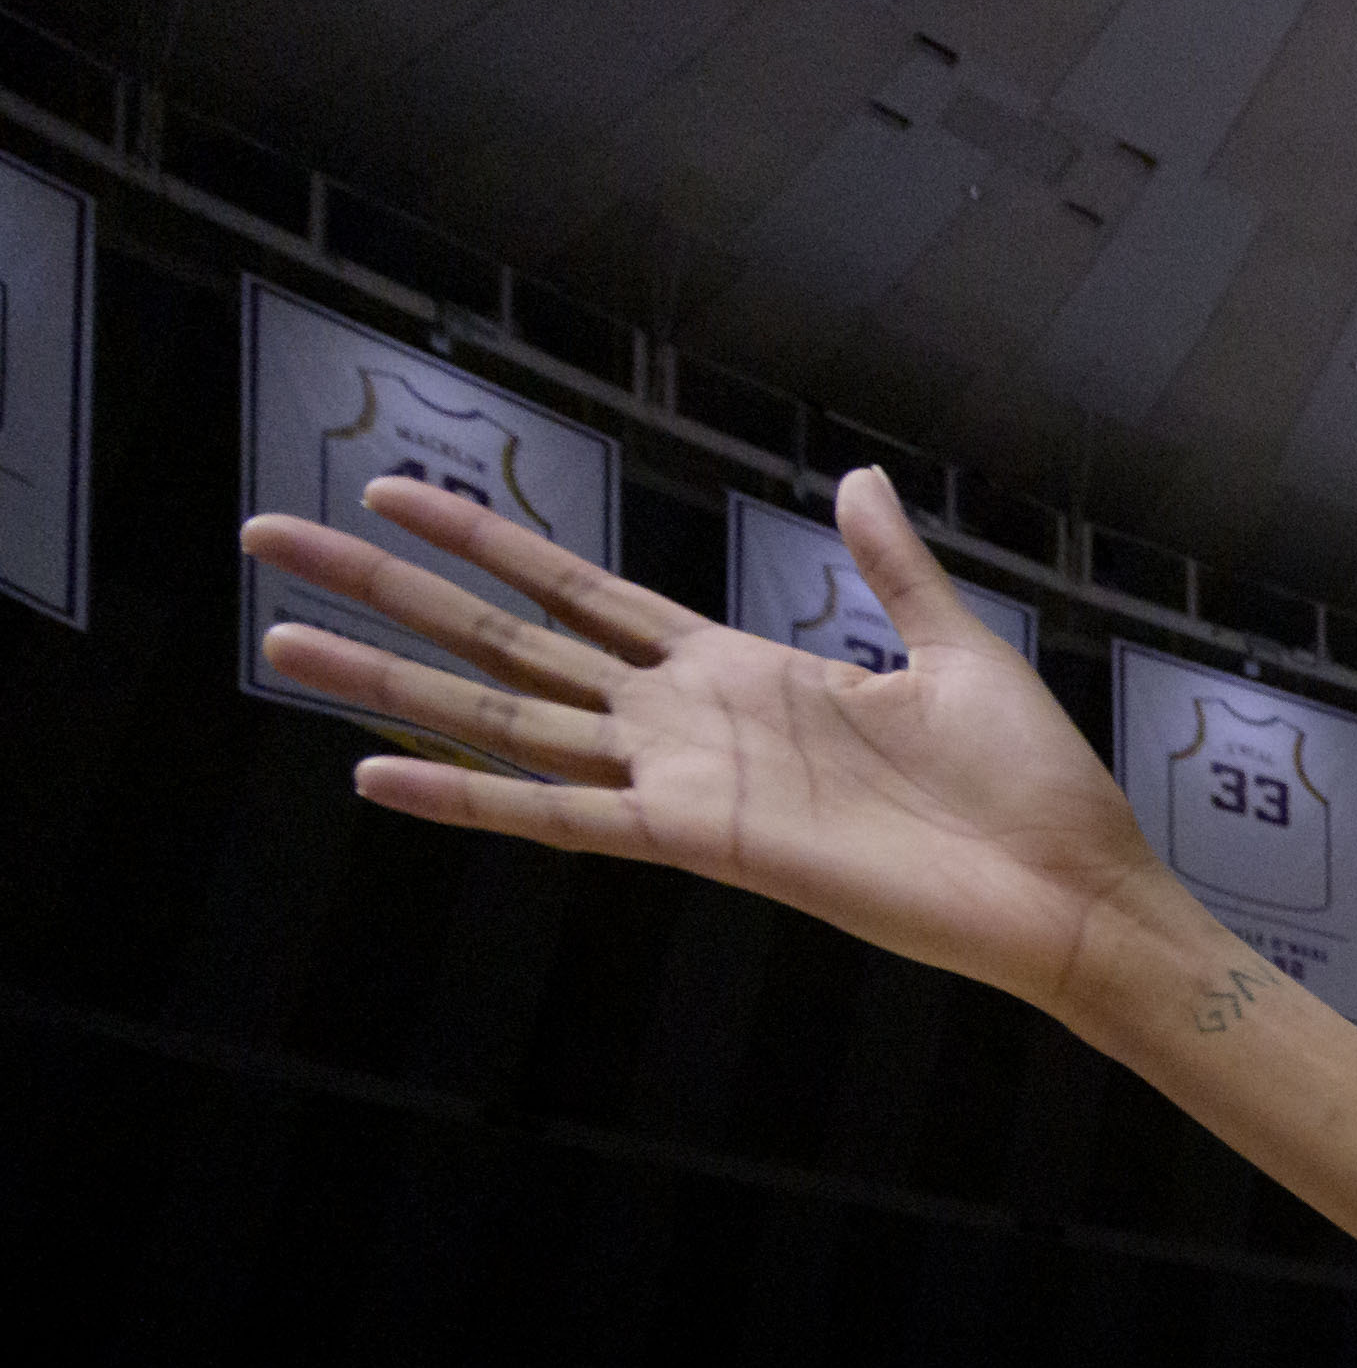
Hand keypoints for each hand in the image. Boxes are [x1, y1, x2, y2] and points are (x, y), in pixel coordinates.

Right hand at [238, 469, 1186, 1019]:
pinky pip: (567, 815)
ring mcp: (687, 784)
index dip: (489, 544)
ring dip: (389, 684)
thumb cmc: (1030, 786)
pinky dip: (472, 795)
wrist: (1074, 889)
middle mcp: (690, 725)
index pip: (580, 593)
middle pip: (509, 643)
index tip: (394, 492)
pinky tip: (374, 772)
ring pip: (507, 720)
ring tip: (281, 644)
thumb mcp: (956, 648)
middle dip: (392, 594)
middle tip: (271, 539)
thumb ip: (890, 569)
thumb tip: (855, 478)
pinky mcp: (707, 843)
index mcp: (740, 672)